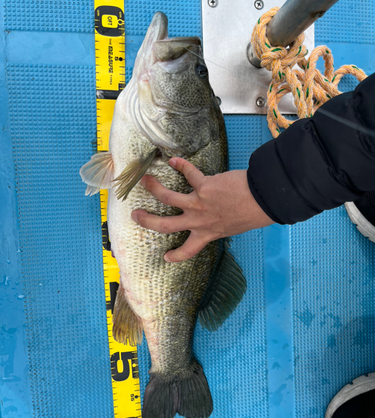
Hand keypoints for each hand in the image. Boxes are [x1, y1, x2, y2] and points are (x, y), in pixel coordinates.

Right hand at [131, 157, 273, 261]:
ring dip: (154, 188)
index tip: (166, 257)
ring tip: (144, 181)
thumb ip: (219, 225)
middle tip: (136, 215)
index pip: (188, 250)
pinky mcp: (204, 186)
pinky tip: (173, 160)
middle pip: (165, 225)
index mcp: (207, 234)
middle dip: (147, 221)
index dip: (176, 256)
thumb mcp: (233, 227)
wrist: (262, 200)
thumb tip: (218, 220)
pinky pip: (189, 173)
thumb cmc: (252, 215)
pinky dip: (181, 165)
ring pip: (168, 197)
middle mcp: (199, 221)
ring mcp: (199, 203)